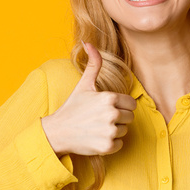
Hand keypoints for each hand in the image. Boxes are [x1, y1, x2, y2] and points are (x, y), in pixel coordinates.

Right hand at [40, 42, 136, 156]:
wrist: (58, 132)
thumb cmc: (72, 107)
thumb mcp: (84, 84)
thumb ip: (93, 64)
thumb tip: (88, 43)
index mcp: (109, 98)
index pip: (131, 104)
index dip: (121, 106)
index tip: (108, 108)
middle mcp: (111, 114)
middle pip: (130, 117)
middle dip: (119, 119)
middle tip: (101, 119)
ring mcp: (110, 131)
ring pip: (125, 131)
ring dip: (114, 131)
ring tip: (98, 128)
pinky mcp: (107, 146)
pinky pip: (120, 144)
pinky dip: (111, 144)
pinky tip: (97, 138)